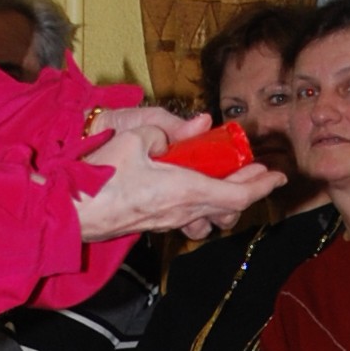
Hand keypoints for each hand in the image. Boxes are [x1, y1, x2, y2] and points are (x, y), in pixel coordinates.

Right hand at [76, 113, 277, 242]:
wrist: (71, 212)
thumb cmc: (99, 178)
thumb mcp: (133, 139)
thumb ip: (165, 131)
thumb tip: (191, 127)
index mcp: (184, 190)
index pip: (237, 194)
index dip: (263, 186)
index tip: (278, 176)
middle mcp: (182, 211)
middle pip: (230, 207)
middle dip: (249, 189)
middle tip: (259, 172)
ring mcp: (168, 221)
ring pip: (211, 215)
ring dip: (227, 200)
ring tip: (230, 181)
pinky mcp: (155, 224)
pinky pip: (190, 216)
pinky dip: (204, 203)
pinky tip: (196, 188)